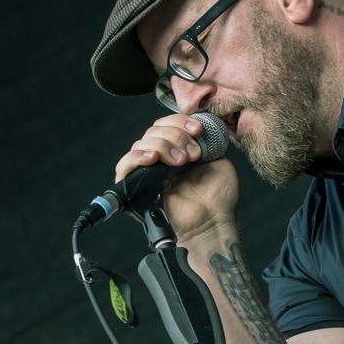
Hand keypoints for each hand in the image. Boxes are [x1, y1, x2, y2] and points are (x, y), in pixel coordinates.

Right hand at [114, 113, 238, 240]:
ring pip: (142, 143)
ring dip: (163, 146)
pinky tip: (153, 159)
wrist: (211, 222)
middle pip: (154, 131)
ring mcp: (147, 172)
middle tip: (193, 154)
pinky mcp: (134, 187)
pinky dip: (137, 157)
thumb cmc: (216, 198)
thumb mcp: (218, 160)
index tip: (198, 130)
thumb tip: (199, 124)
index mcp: (177, 150)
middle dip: (176, 136)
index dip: (181, 122)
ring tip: (181, 162)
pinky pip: (125, 165)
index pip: (167, 124)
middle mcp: (160, 160)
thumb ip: (208, 140)